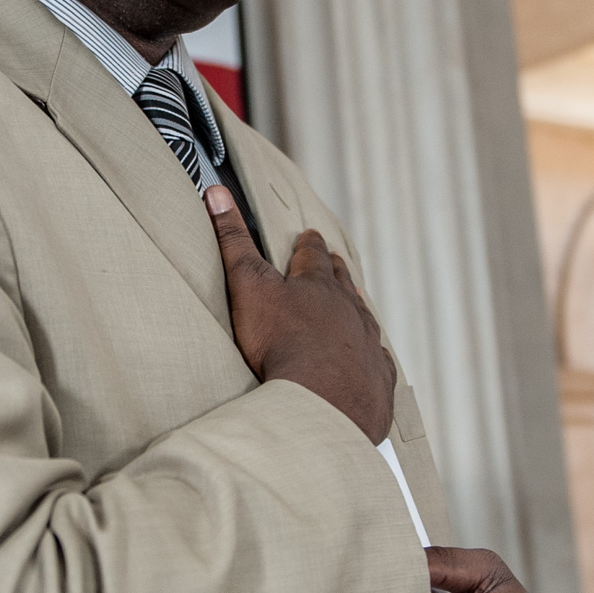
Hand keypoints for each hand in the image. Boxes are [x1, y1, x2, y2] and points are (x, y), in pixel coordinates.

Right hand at [207, 187, 394, 443]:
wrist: (320, 401)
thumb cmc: (280, 344)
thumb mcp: (248, 285)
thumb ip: (232, 240)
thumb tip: (216, 192)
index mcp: (317, 285)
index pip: (314, 255)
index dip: (310, 245)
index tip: (311, 235)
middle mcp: (349, 309)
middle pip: (344, 283)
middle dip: (338, 272)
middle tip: (337, 262)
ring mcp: (366, 343)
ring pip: (364, 318)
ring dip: (357, 309)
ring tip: (357, 302)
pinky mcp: (376, 378)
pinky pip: (377, 361)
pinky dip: (371, 356)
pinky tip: (370, 358)